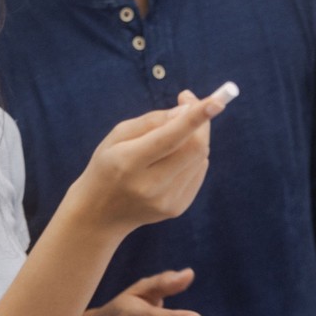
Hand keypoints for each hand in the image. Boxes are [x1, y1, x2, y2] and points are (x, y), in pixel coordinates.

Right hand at [68, 86, 232, 234]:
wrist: (99, 214)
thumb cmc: (107, 166)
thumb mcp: (117, 136)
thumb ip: (152, 121)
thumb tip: (187, 110)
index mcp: (128, 163)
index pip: (170, 138)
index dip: (195, 119)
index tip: (217, 101)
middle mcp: (150, 185)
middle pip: (194, 148)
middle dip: (200, 122)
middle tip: (189, 104)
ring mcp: (166, 201)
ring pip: (200, 158)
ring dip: (194, 139)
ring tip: (172, 136)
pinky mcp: (177, 208)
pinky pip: (198, 172)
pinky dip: (192, 157)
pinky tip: (172, 159)